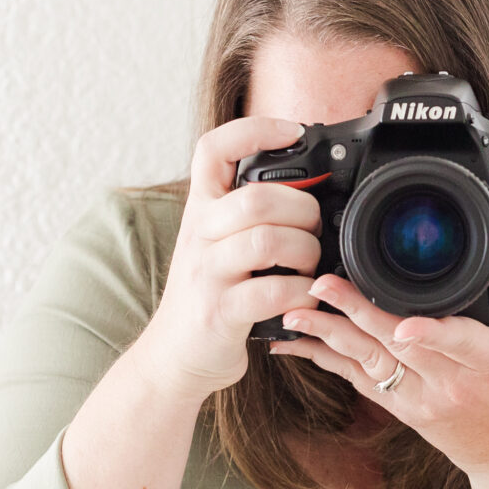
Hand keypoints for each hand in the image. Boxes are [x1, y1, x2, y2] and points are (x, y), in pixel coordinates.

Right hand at [131, 116, 324, 399]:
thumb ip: (248, 215)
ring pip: (269, 241)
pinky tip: (304, 300)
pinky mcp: (220, 312)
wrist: (174, 358)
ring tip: (309, 267)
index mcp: (200, 210)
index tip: (293, 131)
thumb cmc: (209, 297)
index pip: (213, 149)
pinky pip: (273, 292)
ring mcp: (207, 274)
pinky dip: (302, 295)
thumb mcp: (215, 244)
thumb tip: (310, 190)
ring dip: (306, 253)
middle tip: (314, 231)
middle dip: (303, 210)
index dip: (255, 130)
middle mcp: (198, 235)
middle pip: (256, 197)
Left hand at [271, 211, 488, 485]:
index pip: (459, 343)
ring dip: (330, 336)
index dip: (429, 334)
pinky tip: (297, 343)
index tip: (403, 324)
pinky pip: (360, 382)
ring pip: (370, 364)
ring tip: (296, 312)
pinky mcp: (404, 410)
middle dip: (357, 312)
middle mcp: (453, 385)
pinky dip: (327, 360)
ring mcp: (423, 400)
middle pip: (398, 345)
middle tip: (323, 283)